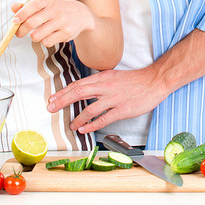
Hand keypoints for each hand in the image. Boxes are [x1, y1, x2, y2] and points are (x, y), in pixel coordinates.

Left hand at [11, 0, 94, 47]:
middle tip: (18, 33)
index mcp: (48, 0)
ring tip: (37, 33)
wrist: (80, 14)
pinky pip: (46, 42)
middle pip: (31, 23)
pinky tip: (48, 35)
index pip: (33, 5)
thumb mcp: (44, 3)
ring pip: (37, 35)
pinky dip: (44, 41)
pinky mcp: (66, 33)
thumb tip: (13, 7)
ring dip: (33, 36)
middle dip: (21, 30)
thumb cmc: (56, 8)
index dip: (22, 13)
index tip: (14, 21)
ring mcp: (61, 22)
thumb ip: (27, 6)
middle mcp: (55, 10)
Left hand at [46, 67, 168, 133]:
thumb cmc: (134, 80)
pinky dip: (92, 125)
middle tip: (50, 108)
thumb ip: (99, 82)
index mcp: (102, 77)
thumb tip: (85, 89)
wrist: (154, 81)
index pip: (78, 84)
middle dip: (62, 101)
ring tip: (70, 125)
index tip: (53, 98)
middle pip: (78, 93)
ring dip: (77, 118)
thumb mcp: (113, 76)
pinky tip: (84, 129)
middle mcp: (105, 86)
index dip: (63, 92)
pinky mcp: (122, 109)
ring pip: (89, 108)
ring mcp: (114, 98)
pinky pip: (103, 119)